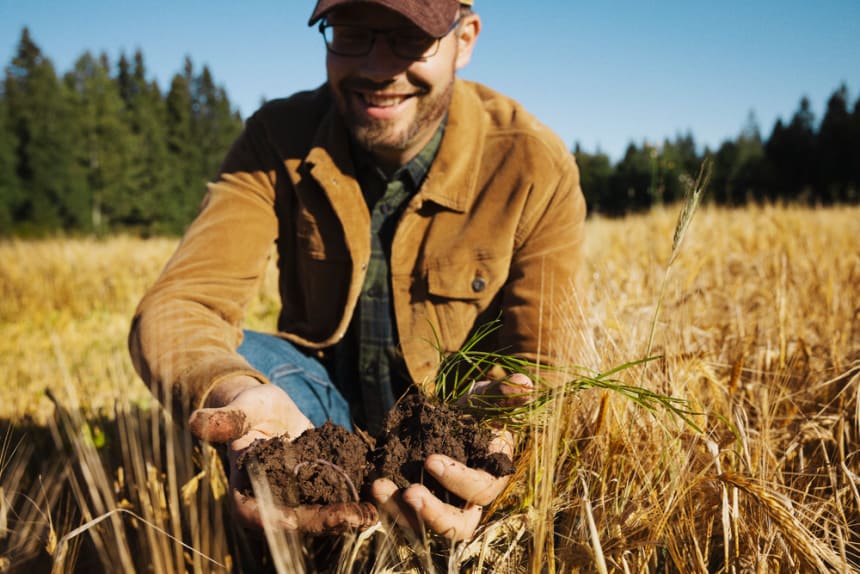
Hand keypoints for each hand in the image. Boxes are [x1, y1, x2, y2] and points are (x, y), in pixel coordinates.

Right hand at [189, 375, 376, 534]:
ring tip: (374, 513)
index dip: (272, 520)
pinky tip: (379, 499)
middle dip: (325, 522)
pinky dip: (356, 502)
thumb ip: (226, 419)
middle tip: (356, 518)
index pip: (252, 514)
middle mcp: (270, 502)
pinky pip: (336, 502)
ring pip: (320, 517)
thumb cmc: (250, 407)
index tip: (294, 520)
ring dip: (347, 518)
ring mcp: (296, 499)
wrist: (270, 409)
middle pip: (295, 521)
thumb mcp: (242, 408)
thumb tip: (195, 421)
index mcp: (244, 488)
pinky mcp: (318, 491)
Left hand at [371, 373, 532, 541]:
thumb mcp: (488, 397)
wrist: (449, 416)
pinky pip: (400, 516)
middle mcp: (467, 502)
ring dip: (400, 513)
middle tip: (409, 493)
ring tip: (379, 487)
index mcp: (491, 478)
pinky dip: (385, 506)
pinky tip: (373, 485)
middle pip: (457, 527)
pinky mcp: (414, 506)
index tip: (431, 459)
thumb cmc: (475, 409)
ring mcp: (439, 506)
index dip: (458, 479)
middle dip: (433, 515)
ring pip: (424, 529)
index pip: (480, 490)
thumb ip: (504, 393)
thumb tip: (522, 383)